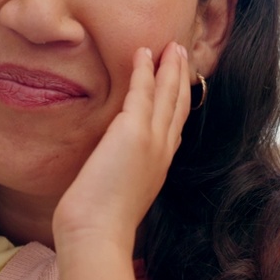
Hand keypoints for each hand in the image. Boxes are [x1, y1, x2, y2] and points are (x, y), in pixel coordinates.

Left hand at [50, 42, 190, 279]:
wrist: (96, 233)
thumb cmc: (98, 223)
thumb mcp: (116, 194)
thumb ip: (120, 176)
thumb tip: (110, 168)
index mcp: (158, 167)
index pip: (174, 129)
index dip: (178, 105)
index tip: (179, 88)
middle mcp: (162, 152)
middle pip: (178, 107)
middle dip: (181, 80)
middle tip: (183, 55)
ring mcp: (151, 140)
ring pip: (168, 96)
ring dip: (170, 68)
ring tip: (172, 46)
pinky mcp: (133, 132)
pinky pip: (143, 92)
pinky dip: (145, 70)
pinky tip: (144, 52)